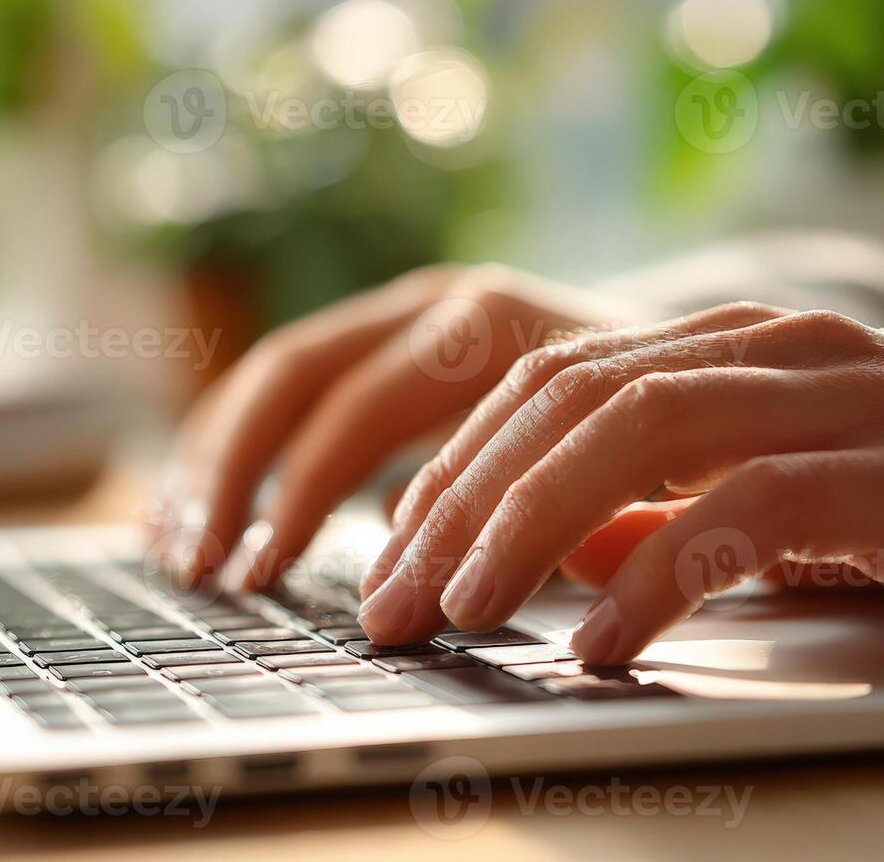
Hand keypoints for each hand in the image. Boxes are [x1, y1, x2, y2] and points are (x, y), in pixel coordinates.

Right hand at [150, 264, 632, 587]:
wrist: (707, 359)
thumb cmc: (680, 433)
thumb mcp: (647, 474)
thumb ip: (565, 520)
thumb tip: (454, 575)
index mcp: (488, 326)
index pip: (360, 410)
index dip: (301, 499)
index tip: (264, 579)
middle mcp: (436, 305)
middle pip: (293, 375)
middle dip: (233, 474)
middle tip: (197, 570)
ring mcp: (409, 316)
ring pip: (279, 375)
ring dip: (217, 461)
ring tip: (176, 551)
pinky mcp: (396, 345)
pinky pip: (295, 386)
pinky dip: (243, 448)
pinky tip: (205, 513)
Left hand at [357, 303, 883, 664]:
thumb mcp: (775, 486)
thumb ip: (666, 502)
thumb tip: (558, 551)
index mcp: (721, 342)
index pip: (549, 380)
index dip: (457, 461)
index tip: (394, 548)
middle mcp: (759, 347)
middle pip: (566, 399)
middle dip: (461, 501)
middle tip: (397, 599)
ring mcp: (824, 394)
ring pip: (632, 432)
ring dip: (527, 526)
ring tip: (465, 609)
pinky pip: (741, 510)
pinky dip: (656, 573)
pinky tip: (603, 640)